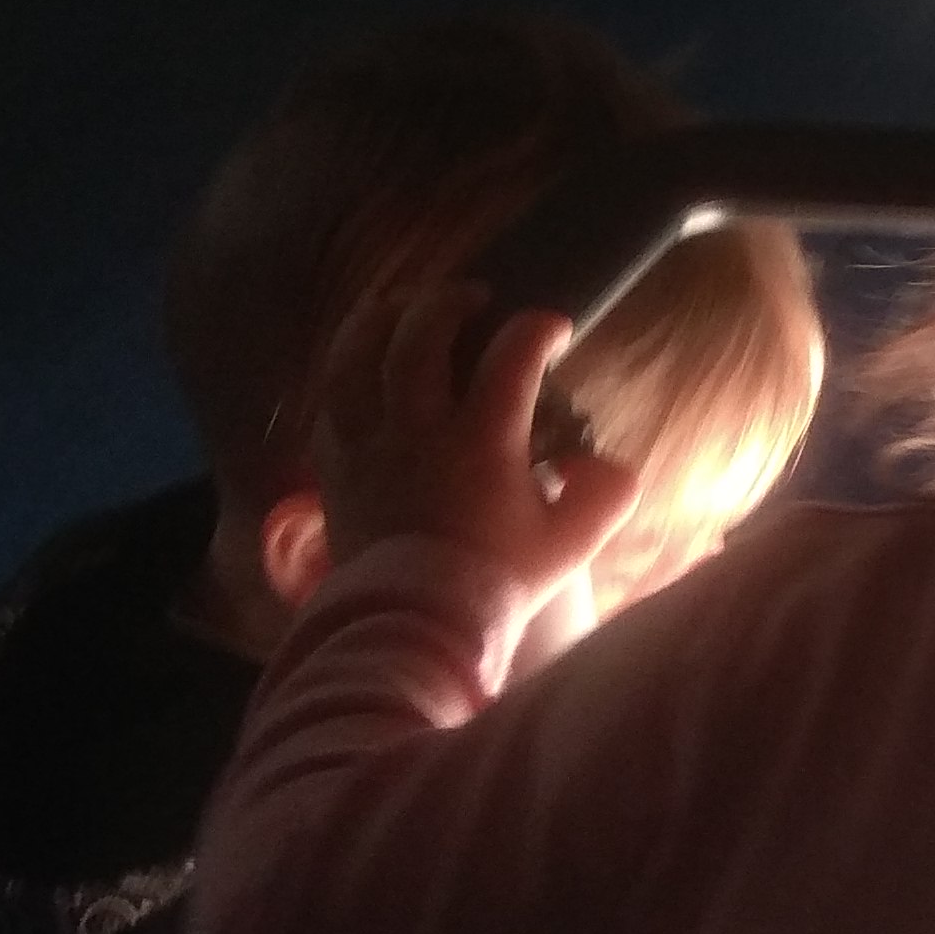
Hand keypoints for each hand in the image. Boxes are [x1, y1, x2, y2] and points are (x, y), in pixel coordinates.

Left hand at [311, 283, 641, 608]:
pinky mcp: (335, 469)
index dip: (538, 327)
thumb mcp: (571, 547)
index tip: (555, 329)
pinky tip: (360, 363)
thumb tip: (604, 462)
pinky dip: (345, 369)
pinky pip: (330, 401)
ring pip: (359, 356)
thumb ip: (605, 496)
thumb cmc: (496, 587)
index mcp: (483, 442)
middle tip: (474, 301)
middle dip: (449, 302)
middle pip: (421, 335)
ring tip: (403, 306)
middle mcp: (419, 430)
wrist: (413, 632)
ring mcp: (369, 446)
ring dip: (382, 320)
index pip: (512, 354)